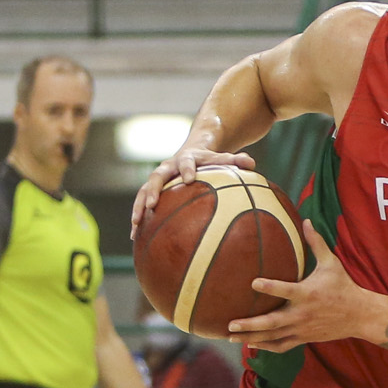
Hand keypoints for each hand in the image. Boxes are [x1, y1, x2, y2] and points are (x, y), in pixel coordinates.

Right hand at [131, 143, 257, 236]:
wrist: (191, 150)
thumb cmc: (209, 160)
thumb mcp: (222, 158)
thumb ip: (236, 160)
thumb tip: (252, 163)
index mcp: (186, 158)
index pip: (187, 161)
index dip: (187, 169)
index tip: (189, 178)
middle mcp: (168, 167)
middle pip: (156, 176)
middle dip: (153, 191)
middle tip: (151, 205)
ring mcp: (158, 179)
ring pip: (144, 191)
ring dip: (138, 207)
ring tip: (135, 224)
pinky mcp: (153, 190)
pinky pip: (142, 203)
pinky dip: (139, 218)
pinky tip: (135, 237)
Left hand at [229, 223, 372, 352]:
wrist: (359, 315)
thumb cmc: (343, 286)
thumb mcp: (331, 263)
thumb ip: (316, 243)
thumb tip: (306, 220)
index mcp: (307, 293)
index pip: (285, 290)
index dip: (269, 287)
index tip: (253, 283)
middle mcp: (302, 313)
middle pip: (272, 322)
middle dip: (250, 324)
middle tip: (230, 324)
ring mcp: (302, 328)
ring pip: (273, 337)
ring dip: (251, 338)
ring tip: (230, 336)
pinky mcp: (304, 338)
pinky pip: (282, 345)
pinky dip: (266, 347)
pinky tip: (250, 345)